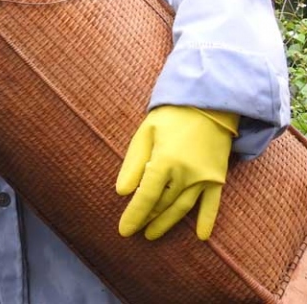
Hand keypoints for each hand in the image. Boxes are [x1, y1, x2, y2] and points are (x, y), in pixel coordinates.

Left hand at [116, 105, 238, 240]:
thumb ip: (133, 164)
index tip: (124, 230)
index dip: (134, 215)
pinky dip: (207, 220)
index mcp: (165, 161)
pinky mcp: (218, 178)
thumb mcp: (145, 133)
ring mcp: (205, 178)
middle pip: (163, 204)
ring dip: (168, 223)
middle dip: (148, 219)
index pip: (145, 196)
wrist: (209, 103)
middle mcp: (186, 174)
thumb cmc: (171, 116)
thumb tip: (121, 192)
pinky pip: (212, 204)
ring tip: (153, 234)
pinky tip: (201, 236)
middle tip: (136, 232)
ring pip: (183, 207)